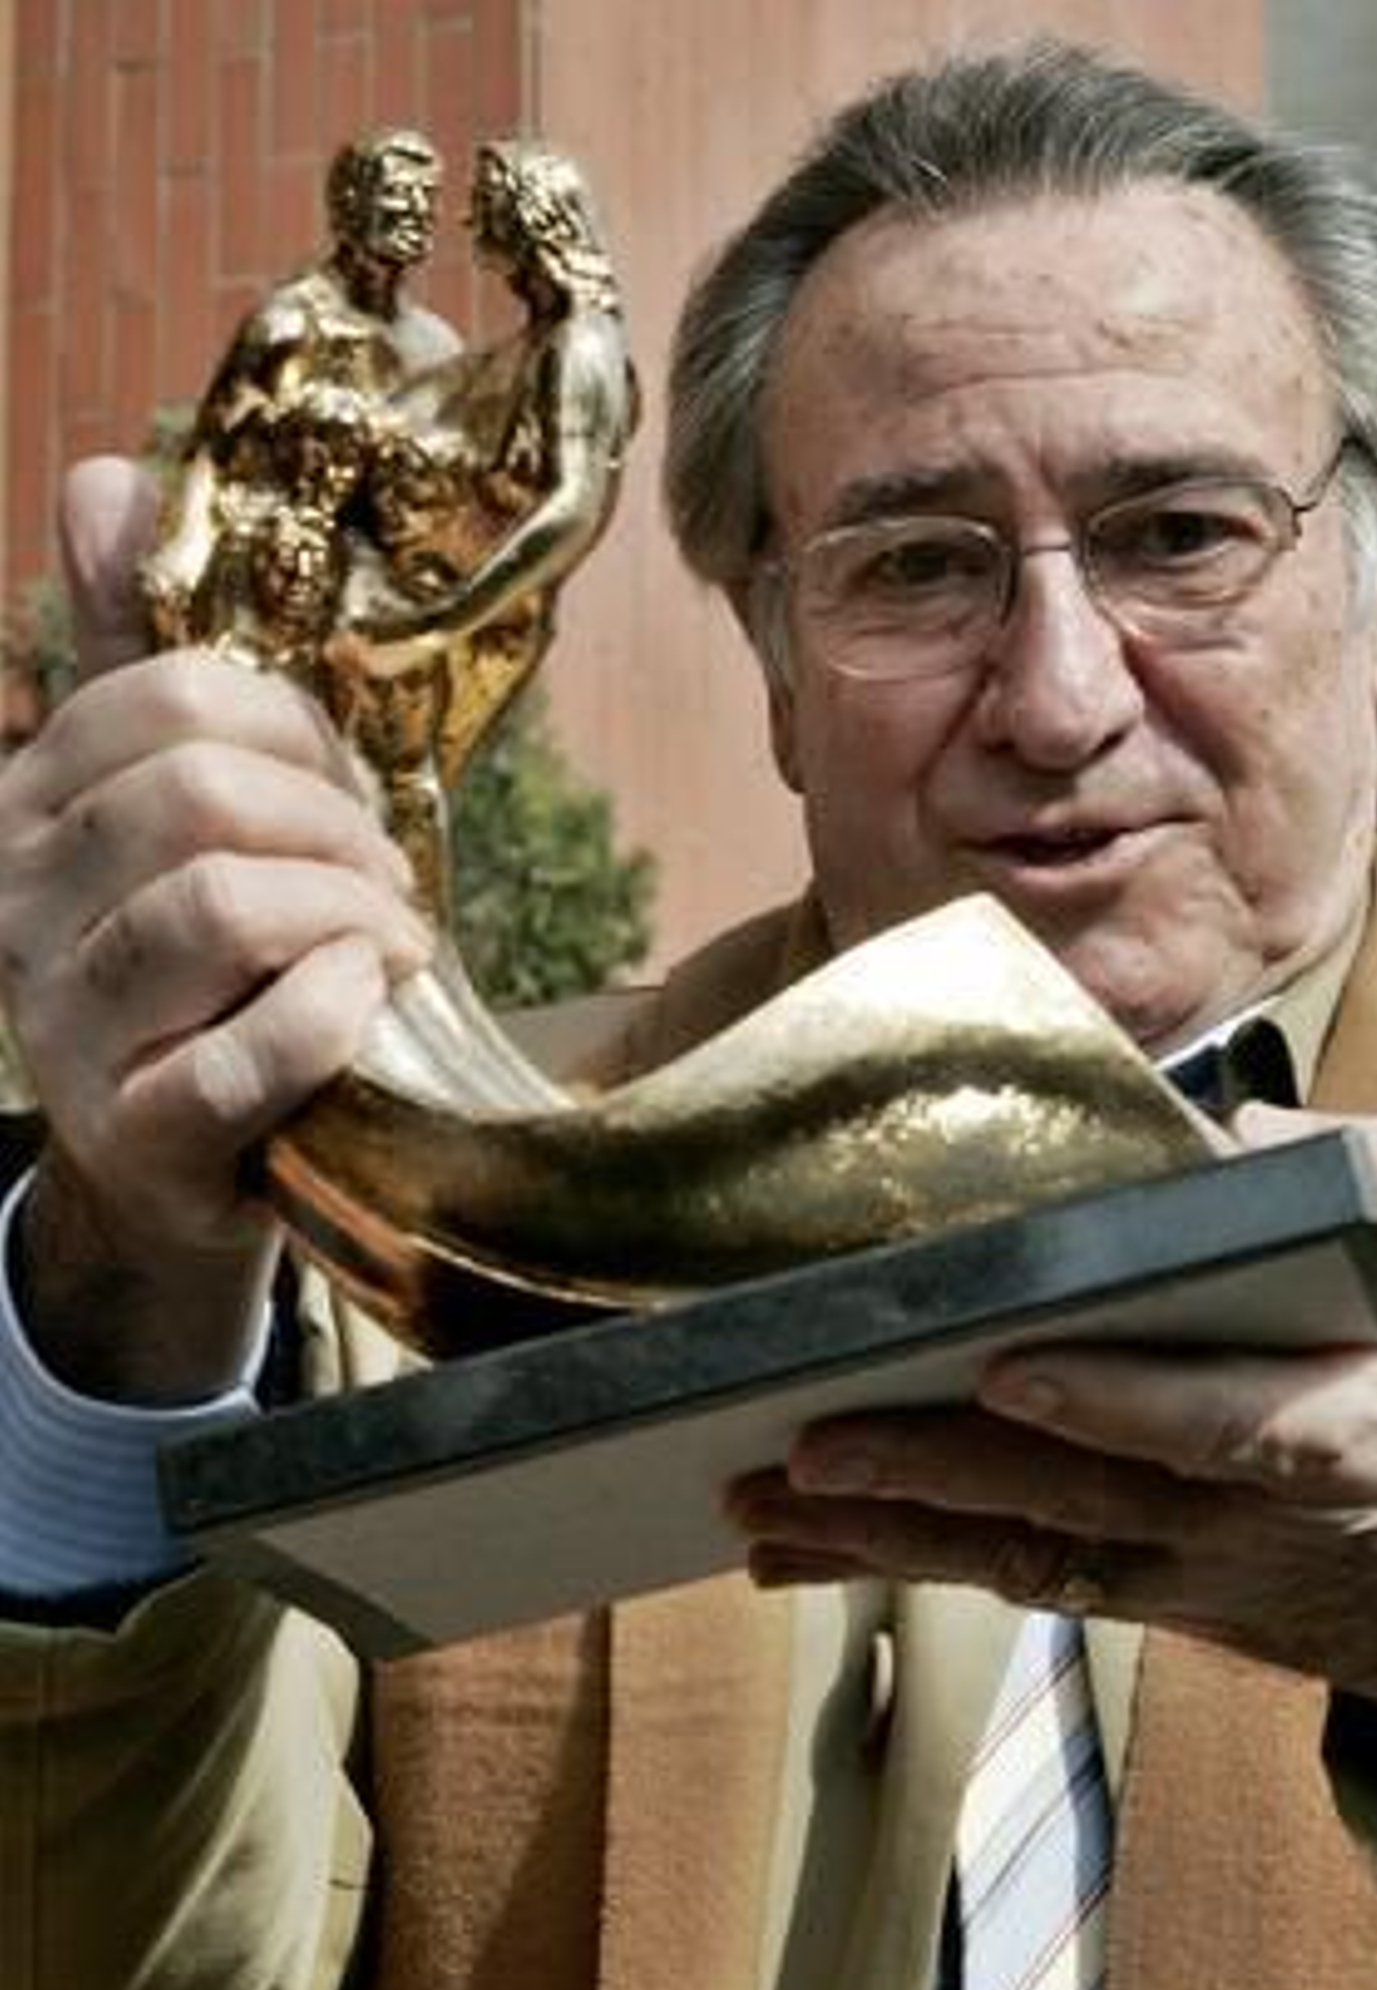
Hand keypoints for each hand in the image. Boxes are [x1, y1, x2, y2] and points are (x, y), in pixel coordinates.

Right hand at [0, 456, 432, 1394]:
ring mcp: (67, 1027)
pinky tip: (364, 1002)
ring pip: (225, 904)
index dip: (298, 729)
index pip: (167, 697)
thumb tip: (105, 480)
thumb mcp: (156, 810)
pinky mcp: (138, 1135)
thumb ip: (131, 657)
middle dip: (337, 826)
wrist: (169, 1172)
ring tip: (388, 944)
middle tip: (386, 883)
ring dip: (351, 913)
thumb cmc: (193, 974)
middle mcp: (16, 905)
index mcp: (22, 805)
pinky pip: (253, 1049)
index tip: (347, 792)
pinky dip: (337, 1012)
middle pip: (202, 794)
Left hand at [730, 1105, 1376, 1731]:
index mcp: (1353, 1436)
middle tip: (803, 1444)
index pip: (1219, 1425)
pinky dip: (918, 1567)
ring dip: (892, 1540)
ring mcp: (1198, 1576)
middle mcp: (1252, 1525)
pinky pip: (1028, 1584)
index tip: (1008, 1370)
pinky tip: (809, 1556)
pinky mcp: (1162, 1596)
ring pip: (1029, 1561)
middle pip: (1078, 1505)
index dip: (1117, 1404)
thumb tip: (1228, 1137)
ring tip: (760, 1507)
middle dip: (936, 1477)